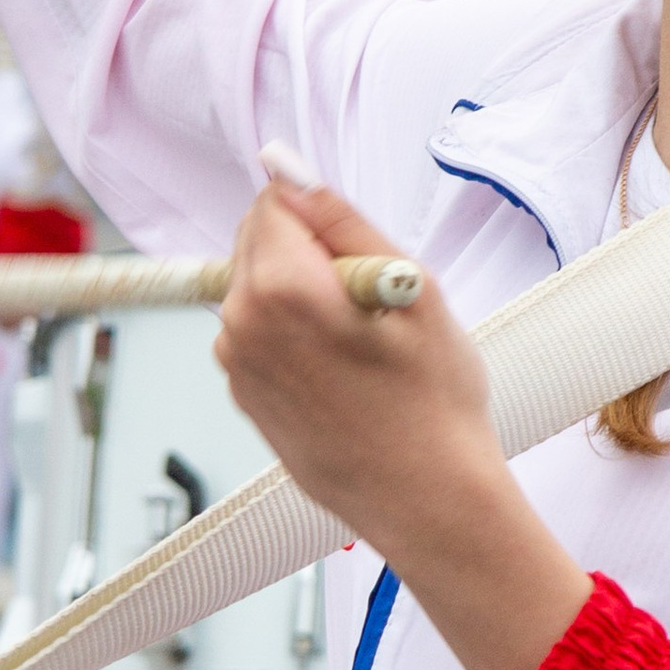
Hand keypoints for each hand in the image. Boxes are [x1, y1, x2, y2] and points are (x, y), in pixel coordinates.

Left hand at [214, 167, 588, 669]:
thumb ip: (342, 219)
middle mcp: (242, 323)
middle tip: (369, 303)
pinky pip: (260, 333)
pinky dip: (293, 336)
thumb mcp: (413, 287)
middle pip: (258, 242)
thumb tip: (287, 170)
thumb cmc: (433, 402)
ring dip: (300, 295)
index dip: (324, 221)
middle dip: (307, 254)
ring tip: (360, 345)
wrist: (426, 499)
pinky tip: (341, 374)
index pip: (275, 201)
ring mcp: (236, 364)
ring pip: (258, 287)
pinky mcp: (242, 394)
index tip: (362, 259)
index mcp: (281, 287)